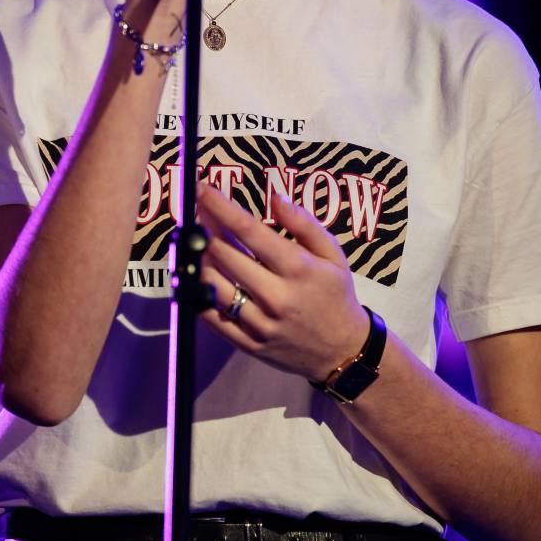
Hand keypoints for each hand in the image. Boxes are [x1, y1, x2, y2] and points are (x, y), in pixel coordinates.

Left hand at [196, 183, 369, 380]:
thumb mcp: (332, 253)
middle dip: (204, 228)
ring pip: (212, 285)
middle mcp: (276, 296)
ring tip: (196, 243)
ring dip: (197, 259)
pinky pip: (212, 318)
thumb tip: (275, 198)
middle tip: (197, 213)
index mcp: (298, 268)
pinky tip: (198, 276)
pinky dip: (199, 293)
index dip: (220, 206)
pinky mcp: (248, 344)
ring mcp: (260, 323)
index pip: (248, 230)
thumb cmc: (335, 295)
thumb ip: (304, 223)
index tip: (202, 188)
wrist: (343, 351)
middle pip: (223, 255)